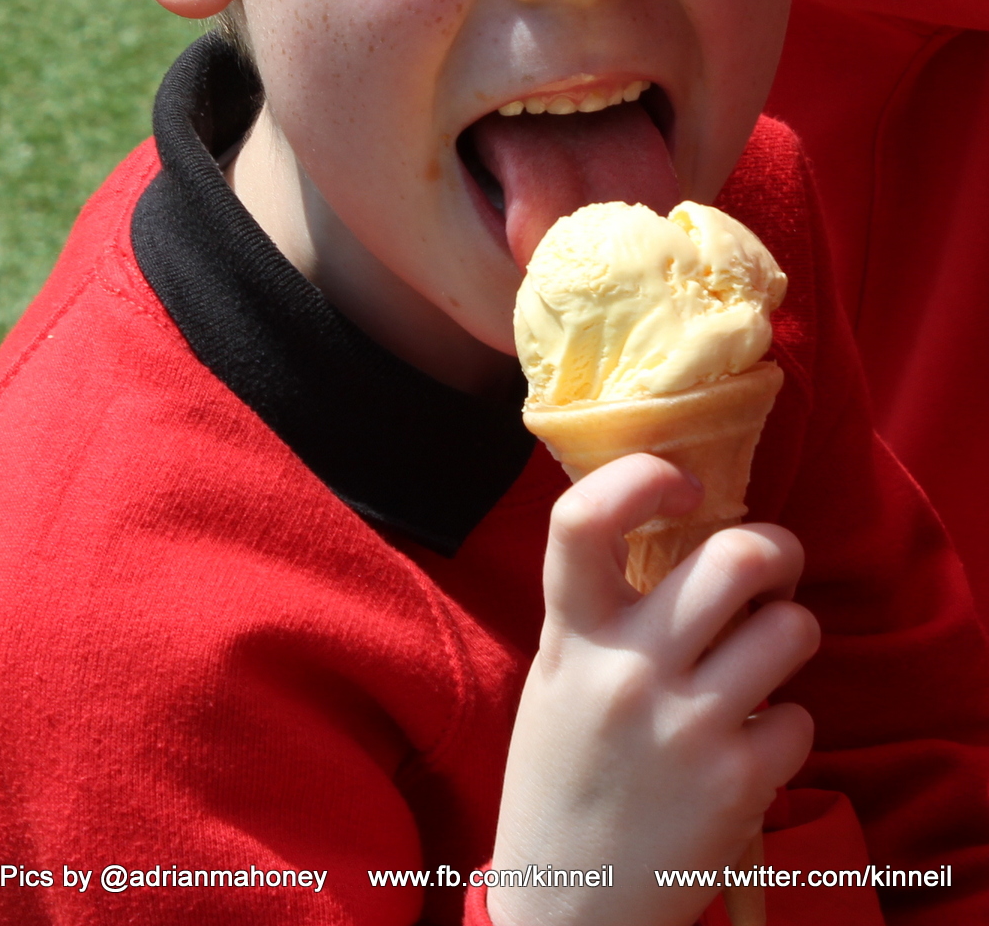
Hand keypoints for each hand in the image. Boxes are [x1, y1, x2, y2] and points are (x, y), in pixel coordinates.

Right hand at [488, 453, 819, 925]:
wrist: (568, 904)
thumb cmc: (565, 771)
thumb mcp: (560, 674)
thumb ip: (606, 608)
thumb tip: (688, 530)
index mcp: (573, 633)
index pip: (583, 517)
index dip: (641, 476)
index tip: (681, 484)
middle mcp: (628, 669)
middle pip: (735, 557)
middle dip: (776, 549)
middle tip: (771, 565)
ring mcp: (687, 726)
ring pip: (791, 628)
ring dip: (790, 632)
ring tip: (764, 656)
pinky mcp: (737, 784)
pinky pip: (800, 716)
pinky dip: (785, 724)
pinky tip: (749, 745)